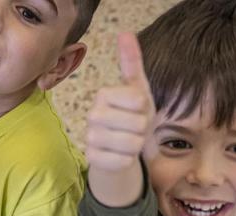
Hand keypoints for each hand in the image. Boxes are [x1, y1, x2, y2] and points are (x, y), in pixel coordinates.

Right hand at [86, 33, 156, 175]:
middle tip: (133, 129)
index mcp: (104, 95)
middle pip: (138, 124)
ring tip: (128, 142)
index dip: (146, 109)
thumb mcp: (138, 89)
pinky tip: (119, 155)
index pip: (139, 101)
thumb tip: (125, 33)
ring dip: (137, 146)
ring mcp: (90, 138)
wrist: (119, 148)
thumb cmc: (131, 115)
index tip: (137, 111)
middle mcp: (93, 115)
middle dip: (142, 129)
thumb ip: (132, 62)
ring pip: (132, 144)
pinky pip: (123, 162)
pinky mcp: (92, 159)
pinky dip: (128, 160)